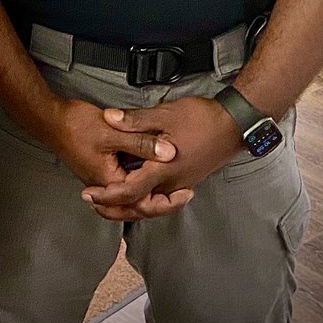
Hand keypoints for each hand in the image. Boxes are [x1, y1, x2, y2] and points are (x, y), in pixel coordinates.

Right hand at [42, 97, 188, 219]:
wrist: (50, 119)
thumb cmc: (75, 126)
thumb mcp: (113, 132)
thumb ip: (142, 143)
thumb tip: (169, 152)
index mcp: (110, 182)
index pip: (143, 204)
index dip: (167, 201)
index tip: (186, 192)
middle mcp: (105, 186)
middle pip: (137, 207)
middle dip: (161, 204)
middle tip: (183, 196)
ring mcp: (101, 180)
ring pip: (130, 199)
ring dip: (149, 196)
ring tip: (170, 191)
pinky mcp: (99, 170)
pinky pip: (123, 186)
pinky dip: (138, 186)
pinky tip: (147, 176)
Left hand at [81, 97, 241, 220]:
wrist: (234, 125)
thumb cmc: (202, 120)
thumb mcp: (164, 114)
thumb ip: (135, 120)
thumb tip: (109, 118)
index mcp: (163, 170)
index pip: (129, 193)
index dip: (106, 196)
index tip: (88, 194)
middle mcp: (171, 183)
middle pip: (138, 206)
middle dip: (114, 207)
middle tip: (93, 201)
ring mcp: (180, 183)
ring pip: (150, 202)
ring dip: (128, 201)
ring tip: (108, 194)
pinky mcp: (185, 178)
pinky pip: (160, 194)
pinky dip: (144, 194)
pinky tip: (135, 182)